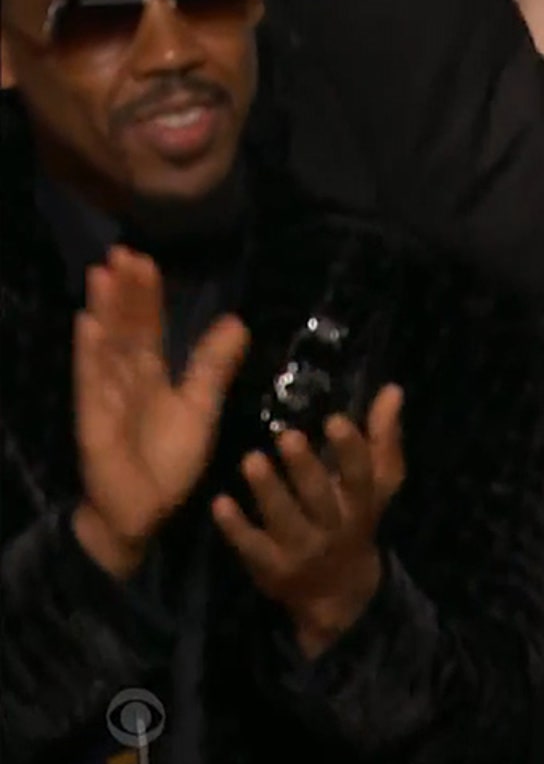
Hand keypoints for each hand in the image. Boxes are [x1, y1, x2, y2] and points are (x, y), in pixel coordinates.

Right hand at [72, 248, 249, 579]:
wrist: (143, 512)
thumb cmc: (168, 461)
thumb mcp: (200, 407)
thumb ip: (214, 366)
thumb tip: (237, 321)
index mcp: (151, 375)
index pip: (148, 327)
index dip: (146, 296)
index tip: (145, 260)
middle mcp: (124, 379)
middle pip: (125, 328)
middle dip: (123, 292)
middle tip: (122, 252)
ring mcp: (105, 396)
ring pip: (105, 346)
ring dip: (103, 310)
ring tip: (102, 274)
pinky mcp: (92, 419)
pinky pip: (91, 381)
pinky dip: (90, 352)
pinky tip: (87, 324)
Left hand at [214, 386, 406, 658]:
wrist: (337, 591)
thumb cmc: (355, 520)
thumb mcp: (378, 485)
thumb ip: (383, 438)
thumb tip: (392, 389)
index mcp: (361, 505)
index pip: (360, 476)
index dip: (350, 449)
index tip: (334, 419)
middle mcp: (334, 528)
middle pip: (320, 498)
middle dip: (304, 469)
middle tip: (287, 436)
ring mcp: (301, 550)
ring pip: (284, 520)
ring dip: (268, 491)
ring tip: (250, 459)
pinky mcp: (271, 568)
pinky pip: (252, 547)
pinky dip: (236, 527)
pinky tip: (220, 502)